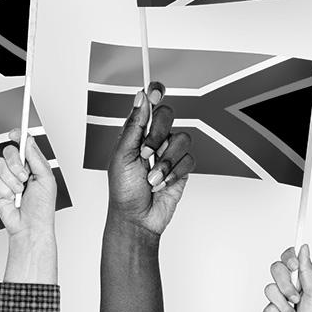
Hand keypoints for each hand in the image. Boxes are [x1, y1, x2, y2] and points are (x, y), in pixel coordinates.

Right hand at [0, 128, 56, 237]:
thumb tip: (28, 141)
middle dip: (16, 163)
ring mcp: (8, 179)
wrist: (31, 226)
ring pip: (0, 165)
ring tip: (20, 190)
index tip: (15, 133)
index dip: (18, 136)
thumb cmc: (42, 207)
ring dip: (11, 179)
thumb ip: (36, 157)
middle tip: (24, 176)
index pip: (23, 145)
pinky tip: (12, 198)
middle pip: (9, 152)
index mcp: (34, 165)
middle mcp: (20, 170)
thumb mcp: (46, 178)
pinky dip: (5, 190)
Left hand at [107, 81, 194, 234]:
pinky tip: (162, 184)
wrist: (136, 218)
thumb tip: (141, 97)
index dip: (154, 93)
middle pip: (168, 115)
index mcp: (136, 132)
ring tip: (152, 177)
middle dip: (157, 135)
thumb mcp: (122, 155)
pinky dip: (174, 173)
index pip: (148, 104)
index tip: (155, 92)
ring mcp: (170, 152)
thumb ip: (134, 126)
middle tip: (146, 152)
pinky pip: (189, 159)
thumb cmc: (123, 190)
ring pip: (182, 138)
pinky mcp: (182, 168)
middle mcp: (155, 138)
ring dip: (165, 161)